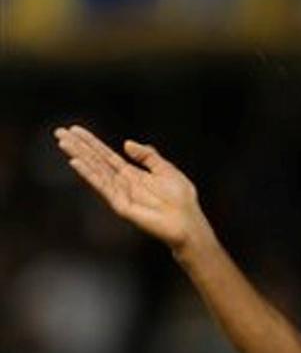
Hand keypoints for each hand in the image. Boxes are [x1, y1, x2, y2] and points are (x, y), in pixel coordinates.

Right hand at [53, 125, 211, 251]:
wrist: (189, 222)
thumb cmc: (182, 200)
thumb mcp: (166, 170)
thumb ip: (148, 156)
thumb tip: (126, 143)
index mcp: (133, 175)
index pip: (107, 156)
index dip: (92, 143)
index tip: (75, 130)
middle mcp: (123, 184)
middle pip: (96, 161)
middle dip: (79, 147)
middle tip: (60, 132)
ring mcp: (121, 194)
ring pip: (96, 171)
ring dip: (79, 157)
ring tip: (64, 143)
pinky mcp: (121, 206)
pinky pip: (103, 187)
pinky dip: (90, 175)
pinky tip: (77, 163)